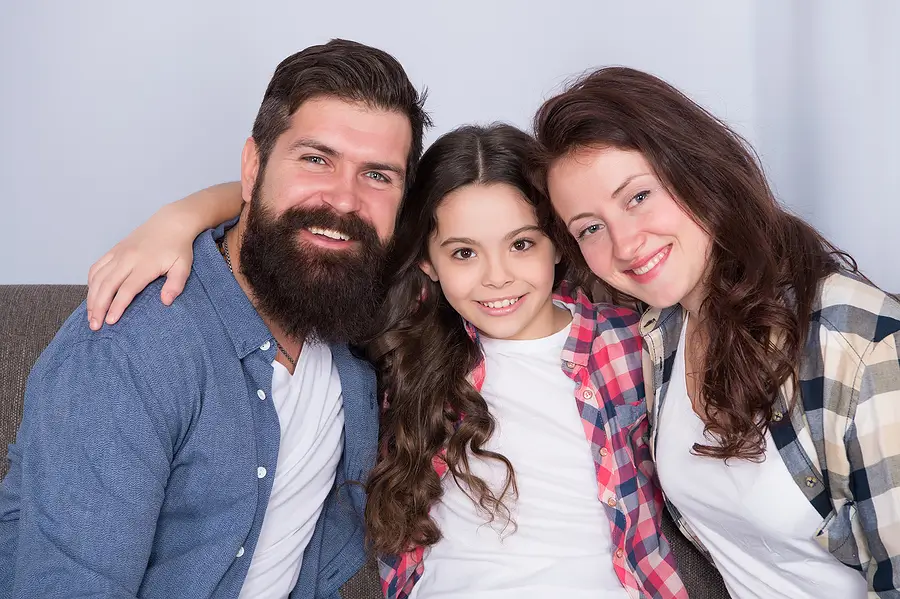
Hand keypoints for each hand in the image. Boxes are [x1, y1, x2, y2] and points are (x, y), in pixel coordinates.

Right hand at [87, 204, 193, 329]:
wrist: (171, 222)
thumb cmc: (179, 247)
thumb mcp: (184, 266)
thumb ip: (176, 284)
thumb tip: (166, 302)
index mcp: (145, 265)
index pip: (127, 289)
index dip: (117, 306)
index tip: (111, 321)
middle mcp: (128, 259)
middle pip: (107, 285)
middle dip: (98, 307)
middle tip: (95, 326)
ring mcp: (119, 253)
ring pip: (98, 277)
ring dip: (91, 297)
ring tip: (91, 316)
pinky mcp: (114, 250)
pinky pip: (97, 267)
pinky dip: (91, 282)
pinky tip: (92, 295)